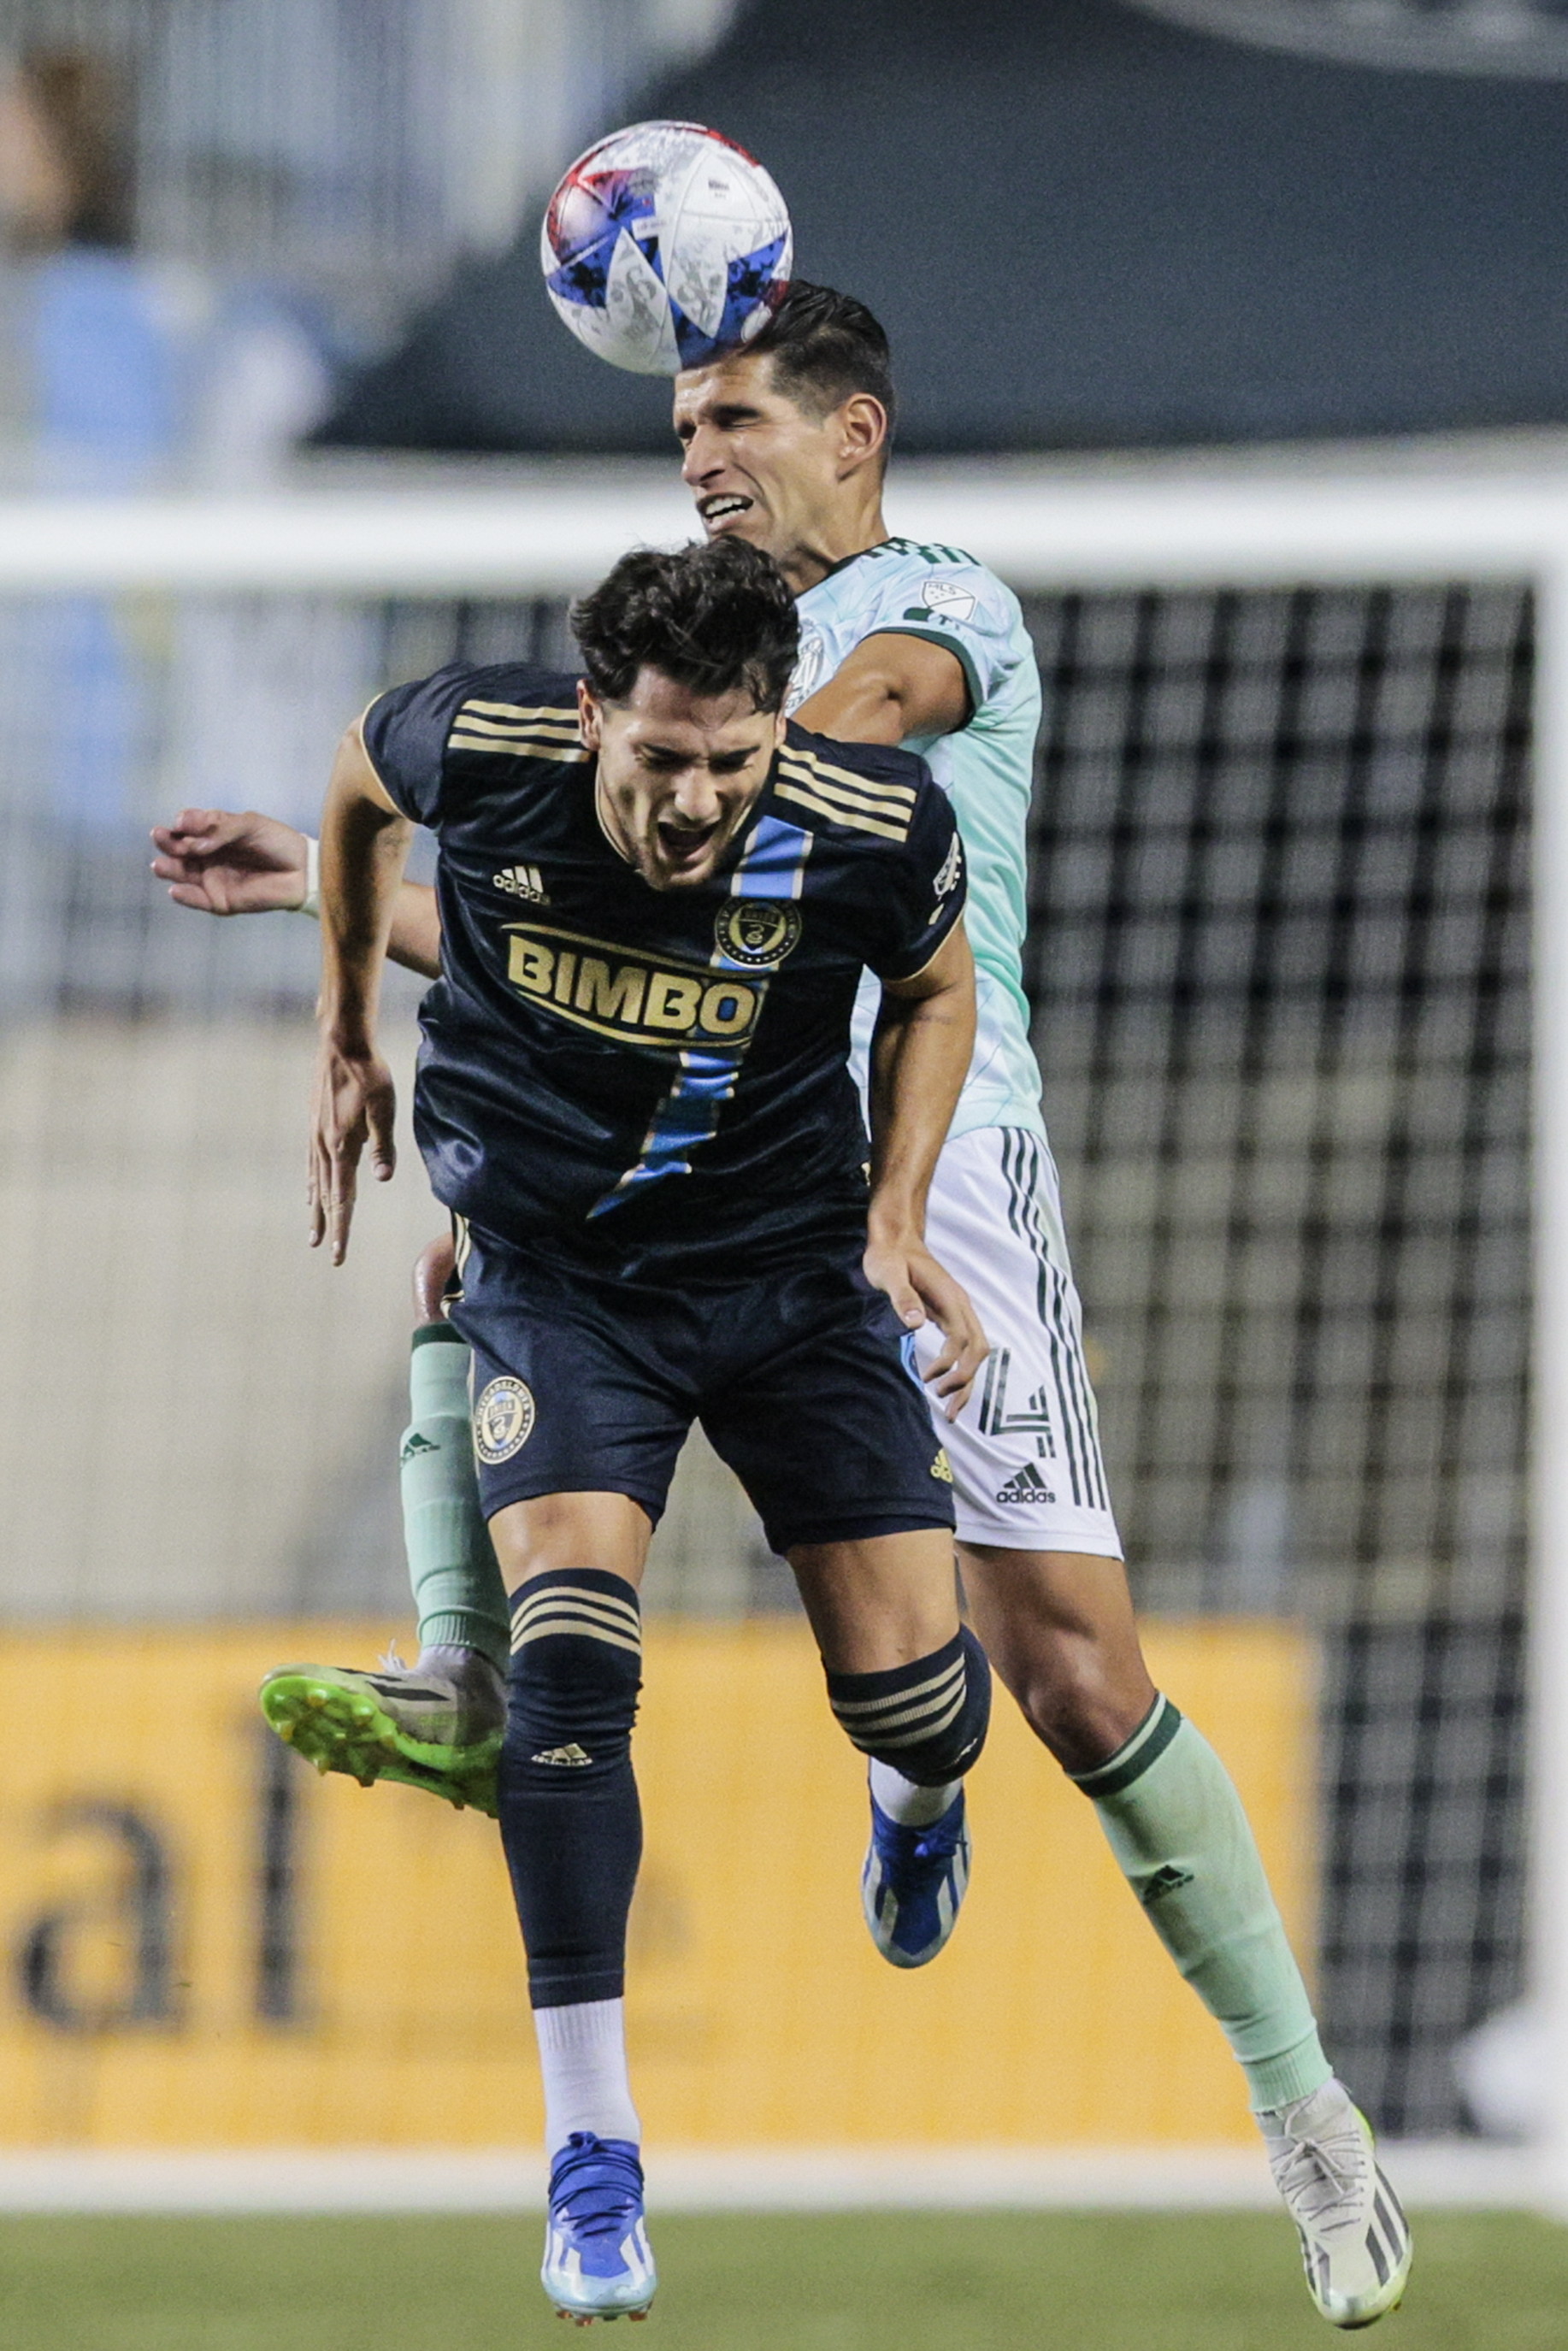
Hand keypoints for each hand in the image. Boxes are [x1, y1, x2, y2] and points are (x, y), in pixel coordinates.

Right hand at [151, 808, 309, 913]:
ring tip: (160, 865)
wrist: (302, 869)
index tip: (182, 822)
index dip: (181, 824)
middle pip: (177, 849)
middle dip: (167, 843)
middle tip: (162, 838)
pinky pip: (197, 900)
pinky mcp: (220, 901)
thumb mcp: (249, 824)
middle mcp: (207, 855)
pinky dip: (184, 897)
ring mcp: (212, 878)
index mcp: (212, 833)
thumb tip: (191, 841)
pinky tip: (175, 890)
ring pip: (181, 874)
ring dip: (168, 869)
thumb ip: (220, 828)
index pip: (186, 827)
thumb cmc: (277, 842)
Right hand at [309, 1034, 395, 1263]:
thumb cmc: (368, 1074)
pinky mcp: (314, 1125)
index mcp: (342, 1147)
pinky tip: (310, 1189)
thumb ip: (383, 1146)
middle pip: (326, 1195)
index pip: (342, 1198)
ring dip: (316, 1208)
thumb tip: (382, 1178)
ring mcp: (315, 1136)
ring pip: (315, 1182)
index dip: (342, 1228)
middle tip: (325, 1251)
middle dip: (328, 1225)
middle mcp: (324, 1146)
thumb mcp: (384, 1109)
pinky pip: (311, 1164)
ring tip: (313, 1231)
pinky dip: (311, 1183)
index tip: (337, 1253)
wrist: (341, 1044)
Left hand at [863, 1232, 989, 1419]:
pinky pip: (965, 1348)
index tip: (927, 1377)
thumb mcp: (889, 1273)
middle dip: (966, 1381)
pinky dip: (961, 1370)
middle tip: (945, 1406)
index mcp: (950, 1298)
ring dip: (967, 1381)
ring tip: (951, 1411)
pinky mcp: (950, 1317)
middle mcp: (961, 1307)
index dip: (949, 1363)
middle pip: (978, 1349)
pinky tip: (948, 1385)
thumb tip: (916, 1323)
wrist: (896, 1240)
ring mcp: (958, 1312)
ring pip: (976, 1352)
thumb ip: (903, 1297)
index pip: (961, 1339)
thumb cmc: (890, 1257)